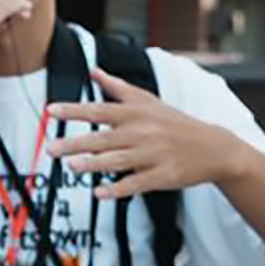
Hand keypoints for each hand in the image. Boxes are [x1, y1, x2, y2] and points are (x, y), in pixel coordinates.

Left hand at [45, 67, 249, 198]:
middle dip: (75, 143)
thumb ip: (118, 88)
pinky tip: (99, 193)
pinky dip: (117, 189)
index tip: (51, 111)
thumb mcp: (149, 101)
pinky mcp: (162, 176)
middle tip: (50, 148)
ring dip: (93, 164)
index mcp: (137, 113)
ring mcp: (153, 156)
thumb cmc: (176, 123)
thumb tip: (94, 71)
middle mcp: (143, 132)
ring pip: (117, 161)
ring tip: (70, 166)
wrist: (214, 148)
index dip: (74, 110)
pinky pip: (135, 184)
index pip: (100, 109)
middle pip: (104, 137)